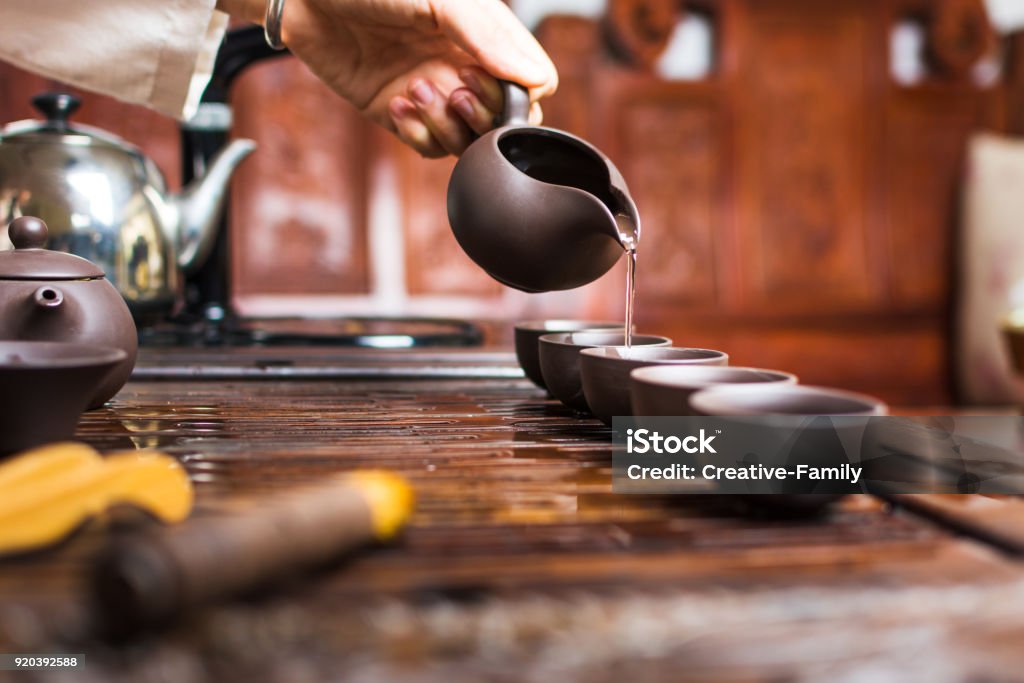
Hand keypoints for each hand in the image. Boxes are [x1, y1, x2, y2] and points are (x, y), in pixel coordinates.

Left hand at [219, 0, 557, 156]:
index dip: (519, 94)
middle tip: (455, 89)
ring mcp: (434, 92)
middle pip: (504, 120)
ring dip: (446, 124)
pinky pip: (429, 147)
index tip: (486, 78)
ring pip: (468, 140)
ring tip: (415, 89)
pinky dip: (417, 134)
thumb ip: (489, 36)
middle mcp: (464, 66)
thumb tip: (536, 78)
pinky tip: (395, 104)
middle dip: (484, 115)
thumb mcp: (438, 0)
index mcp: (483, 37)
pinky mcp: (401, 114)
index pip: (531, 83)